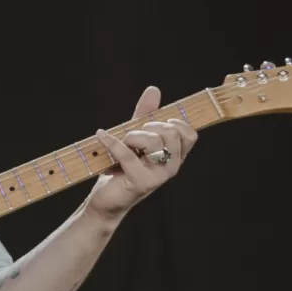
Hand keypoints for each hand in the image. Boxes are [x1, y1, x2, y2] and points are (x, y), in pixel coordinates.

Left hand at [82, 85, 196, 221]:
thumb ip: (146, 115)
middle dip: (149, 127)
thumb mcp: (135, 138)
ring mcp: (159, 176)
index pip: (190, 134)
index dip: (174, 123)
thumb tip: (154, 90)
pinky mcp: (141, 182)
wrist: (106, 200)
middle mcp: (172, 167)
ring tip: (123, 143)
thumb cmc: (122, 168)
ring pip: (154, 141)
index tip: (153, 125)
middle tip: (133, 137)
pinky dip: (112, 141)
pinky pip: (128, 154)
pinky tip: (101, 135)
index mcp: (175, 157)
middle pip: (171, 133)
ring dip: (132, 136)